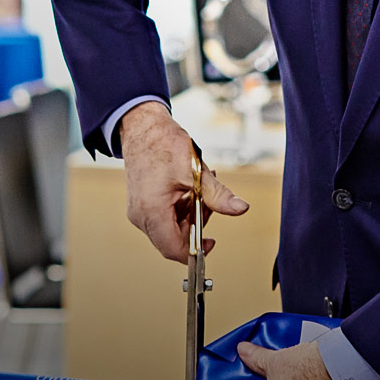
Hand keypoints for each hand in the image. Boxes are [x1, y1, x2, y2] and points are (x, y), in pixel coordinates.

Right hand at [117, 102, 247, 261]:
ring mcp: (139, 211)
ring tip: (201, 190)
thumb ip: (217, 195)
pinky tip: (190, 189)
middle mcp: (141, 216)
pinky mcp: (141, 205)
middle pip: (173, 239)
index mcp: (152, 211)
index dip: (195, 251)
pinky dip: (180, 208)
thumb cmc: (162, 144)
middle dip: (195, 226)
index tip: (211, 242)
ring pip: (170, 229)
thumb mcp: (195, 171)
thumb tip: (240, 209)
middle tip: (208, 202)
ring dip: (190, 215)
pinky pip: (163, 218)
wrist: (142, 127)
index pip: (173, 249)